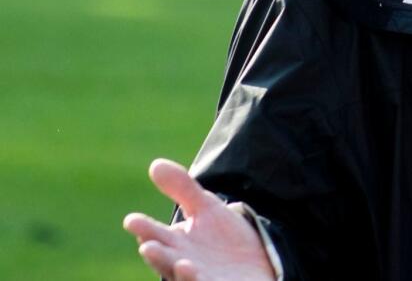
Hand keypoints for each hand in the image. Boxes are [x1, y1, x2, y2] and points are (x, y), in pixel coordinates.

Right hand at [123, 158, 275, 280]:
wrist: (259, 261)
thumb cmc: (225, 237)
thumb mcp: (207, 208)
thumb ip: (183, 188)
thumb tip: (155, 164)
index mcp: (176, 243)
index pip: (155, 235)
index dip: (144, 228)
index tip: (132, 220)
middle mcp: (183, 263)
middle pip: (165, 260)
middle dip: (157, 255)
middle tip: (148, 245)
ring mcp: (199, 279)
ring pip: (183, 279)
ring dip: (179, 273)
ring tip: (180, 263)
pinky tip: (198, 273)